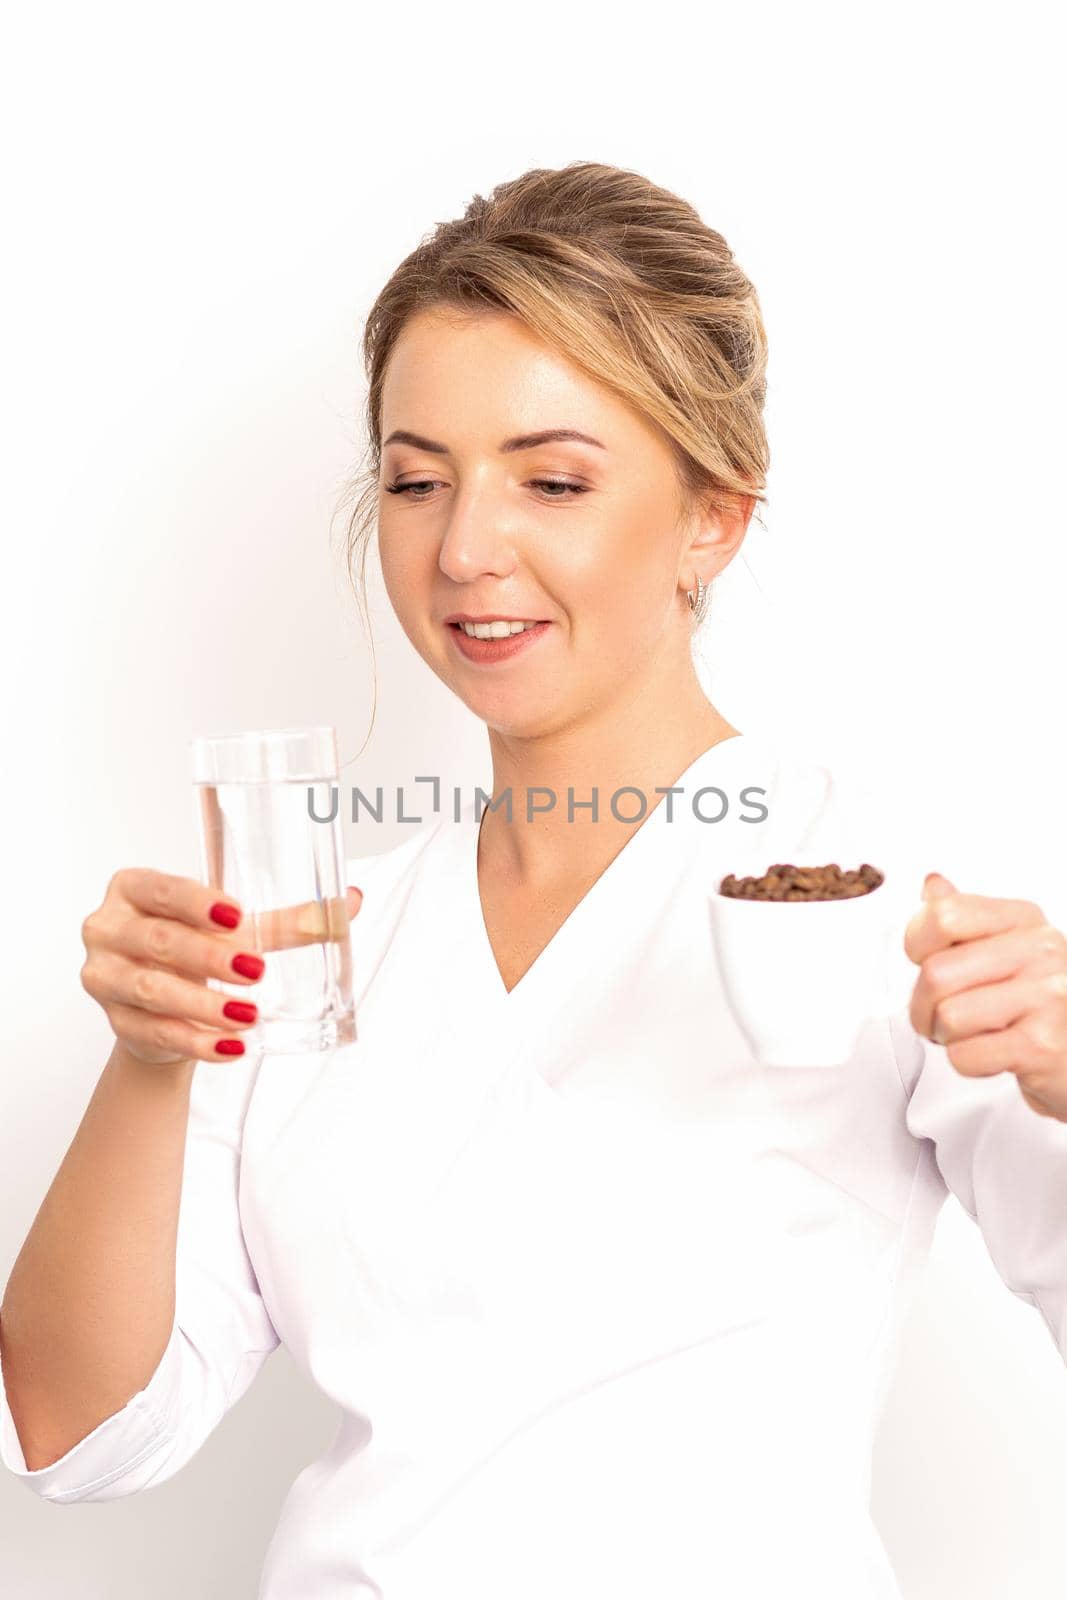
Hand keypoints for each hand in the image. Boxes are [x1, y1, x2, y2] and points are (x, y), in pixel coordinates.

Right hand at [81, 870, 363, 1066]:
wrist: (162, 1006)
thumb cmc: (195, 950)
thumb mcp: (234, 930)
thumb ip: (287, 920)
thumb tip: (350, 902)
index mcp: (134, 889)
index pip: (161, 889)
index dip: (196, 902)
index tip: (235, 916)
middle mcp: (109, 928)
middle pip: (158, 941)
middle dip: (209, 957)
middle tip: (255, 970)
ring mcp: (104, 976)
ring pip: (152, 990)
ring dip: (203, 1005)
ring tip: (247, 1015)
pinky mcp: (115, 1021)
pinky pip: (154, 1033)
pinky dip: (196, 1042)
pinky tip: (230, 1048)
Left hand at [905, 872, 1066, 1121]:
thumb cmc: (1040, 1006)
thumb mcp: (1008, 951)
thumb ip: (966, 921)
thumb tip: (933, 885)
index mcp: (1025, 920)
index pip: (944, 915)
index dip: (918, 946)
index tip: (927, 962)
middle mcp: (1042, 951)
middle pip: (937, 972)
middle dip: (923, 1006)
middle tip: (939, 1017)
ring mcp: (1046, 996)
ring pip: (948, 1015)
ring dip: (946, 1036)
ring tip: (973, 1034)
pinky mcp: (1041, 1045)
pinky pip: (965, 1054)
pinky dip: (967, 1061)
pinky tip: (993, 1053)